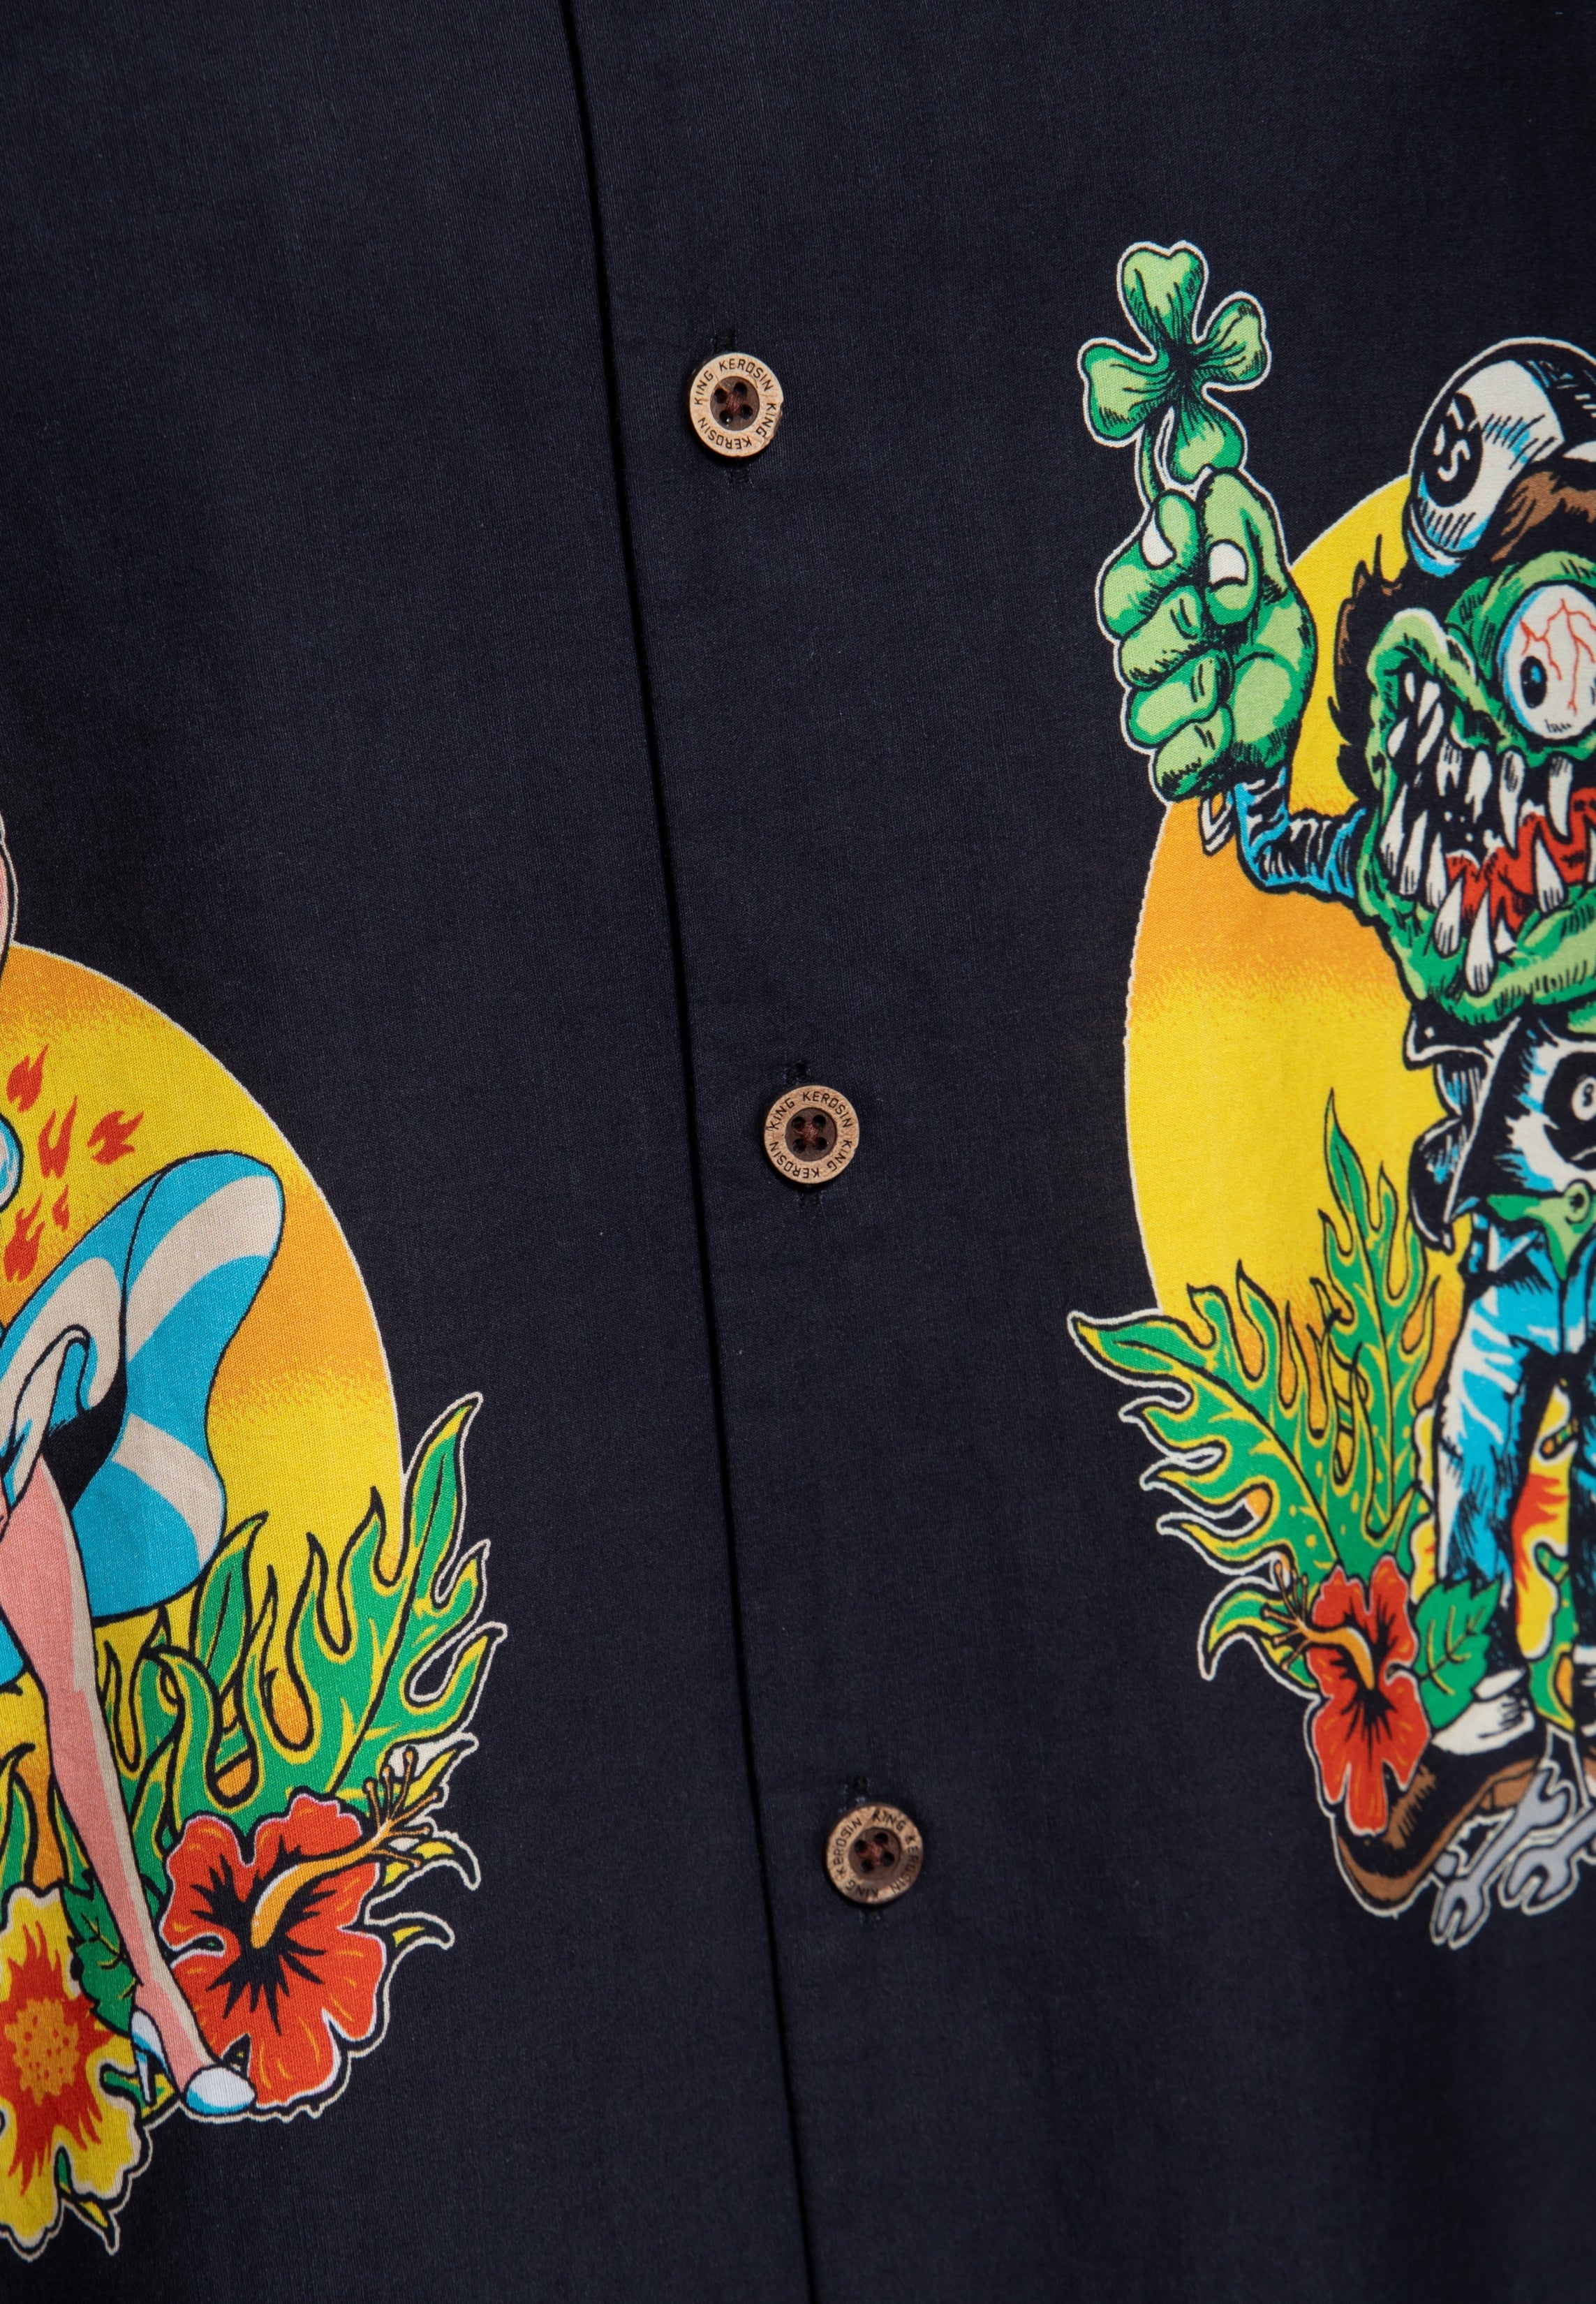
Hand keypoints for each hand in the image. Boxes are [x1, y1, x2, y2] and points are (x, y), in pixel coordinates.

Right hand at [1097, 470, 1315, 801]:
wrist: (1296, 705)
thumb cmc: (1264, 632)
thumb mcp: (1267, 569)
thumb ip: (1239, 525)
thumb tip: (1211, 486)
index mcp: (1154, 614)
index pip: (1123, 591)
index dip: (1152, 561)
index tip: (1187, 526)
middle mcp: (1147, 667)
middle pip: (1129, 653)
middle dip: (1176, 627)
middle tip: (1220, 610)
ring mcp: (1160, 719)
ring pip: (1142, 713)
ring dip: (1191, 685)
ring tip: (1227, 669)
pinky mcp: (1181, 767)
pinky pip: (1168, 769)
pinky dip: (1199, 744)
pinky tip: (1226, 722)